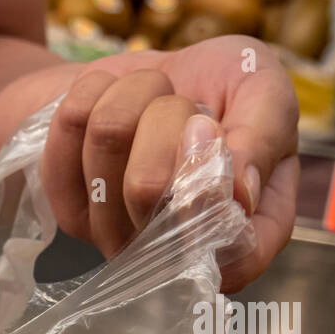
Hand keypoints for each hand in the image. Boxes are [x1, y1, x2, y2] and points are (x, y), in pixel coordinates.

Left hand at [37, 36, 299, 291]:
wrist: (155, 74)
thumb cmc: (222, 86)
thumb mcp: (264, 88)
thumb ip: (265, 133)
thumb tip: (241, 191)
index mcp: (245, 229)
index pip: (235, 258)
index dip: (209, 201)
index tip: (206, 133)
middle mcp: (177, 249)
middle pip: (146, 185)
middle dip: (168, 114)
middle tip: (187, 107)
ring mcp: (116, 236)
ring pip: (107, 138)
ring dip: (136, 93)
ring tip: (153, 103)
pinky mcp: (70, 208)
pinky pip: (69, 125)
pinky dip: (97, 88)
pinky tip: (115, 102)